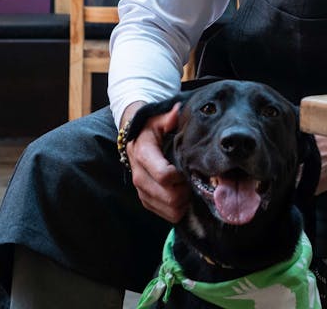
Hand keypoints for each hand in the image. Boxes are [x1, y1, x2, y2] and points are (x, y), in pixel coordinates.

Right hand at [124, 103, 189, 222]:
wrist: (135, 141)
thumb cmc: (151, 130)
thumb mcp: (158, 120)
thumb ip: (169, 118)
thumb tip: (177, 111)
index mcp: (144, 155)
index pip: (164, 176)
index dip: (181, 176)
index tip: (187, 168)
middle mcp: (139, 176)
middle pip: (169, 197)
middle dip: (185, 191)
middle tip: (191, 179)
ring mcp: (141, 190)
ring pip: (168, 209)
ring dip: (182, 201)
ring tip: (186, 186)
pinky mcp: (145, 199)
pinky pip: (164, 214)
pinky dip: (176, 208)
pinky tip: (181, 194)